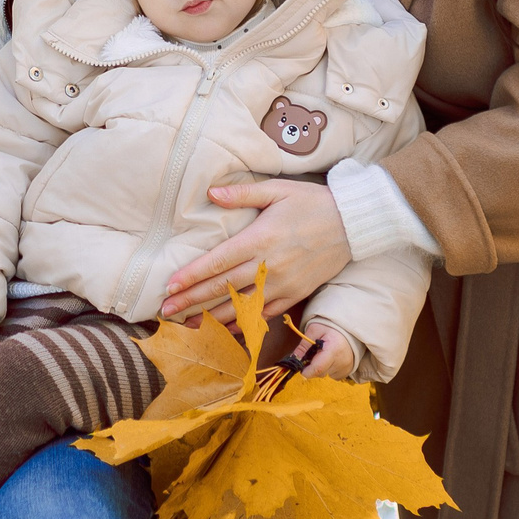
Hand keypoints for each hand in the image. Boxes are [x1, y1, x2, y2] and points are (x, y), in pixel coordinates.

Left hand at [161, 179, 353, 321]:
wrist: (353, 224)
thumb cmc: (313, 203)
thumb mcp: (278, 190)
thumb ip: (243, 194)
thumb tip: (211, 193)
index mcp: (260, 239)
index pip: (217, 263)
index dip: (191, 276)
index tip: (170, 287)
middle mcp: (268, 266)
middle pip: (222, 289)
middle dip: (191, 301)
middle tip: (166, 310)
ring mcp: (282, 285)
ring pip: (240, 307)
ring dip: (211, 317)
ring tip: (187, 323)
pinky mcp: (294, 295)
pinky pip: (263, 314)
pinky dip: (242, 324)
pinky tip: (224, 328)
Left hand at [299, 322, 355, 379]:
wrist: (349, 328)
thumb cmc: (330, 327)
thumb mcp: (314, 330)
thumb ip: (304, 345)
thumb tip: (294, 359)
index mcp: (333, 349)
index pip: (318, 368)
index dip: (306, 371)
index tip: (301, 367)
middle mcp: (342, 361)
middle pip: (320, 373)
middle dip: (313, 367)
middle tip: (314, 354)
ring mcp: (346, 368)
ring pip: (326, 375)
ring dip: (322, 368)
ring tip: (325, 354)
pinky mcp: (348, 371)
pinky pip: (333, 375)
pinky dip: (329, 369)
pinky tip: (332, 359)